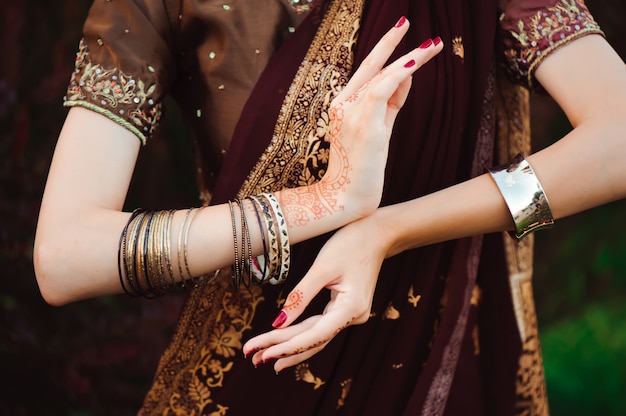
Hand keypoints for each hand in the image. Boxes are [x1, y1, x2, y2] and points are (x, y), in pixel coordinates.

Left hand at [242, 213, 385, 372]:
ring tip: (262, 357)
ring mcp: (352, 314)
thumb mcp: (322, 267)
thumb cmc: (351, 243)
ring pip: (316, 335)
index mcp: (351, 307)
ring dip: (290, 345)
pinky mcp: (346, 308)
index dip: (287, 345)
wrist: (377, 233)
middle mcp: (354, 316)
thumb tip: (278, 322)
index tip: (263, 353)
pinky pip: (321, 326)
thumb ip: (300, 296)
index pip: (314, 335)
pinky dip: (301, 333)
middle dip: (282, 349)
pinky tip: (284, 342)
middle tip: (253, 359)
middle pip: (313, 339)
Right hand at [280, 17, 441, 225]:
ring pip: (381, 74)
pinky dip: (399, 74)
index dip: (385, 49)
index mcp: (344, 104)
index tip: (403, 32)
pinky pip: (381, 91)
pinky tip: (416, 62)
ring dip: (409, 57)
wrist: (346, 199)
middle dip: (393, 41)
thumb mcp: (379, 130)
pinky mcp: (364, 126)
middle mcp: (344, 104)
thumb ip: (391, 103)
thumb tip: (407, 76)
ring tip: (432, 45)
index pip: (367, 70)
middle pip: (372, 65)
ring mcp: (352, 114)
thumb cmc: (362, 168)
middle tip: (411, 22)